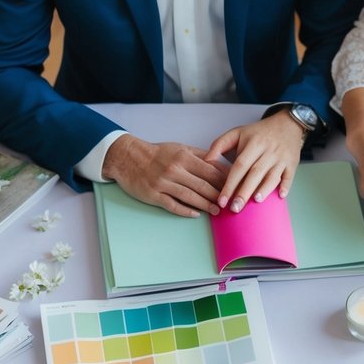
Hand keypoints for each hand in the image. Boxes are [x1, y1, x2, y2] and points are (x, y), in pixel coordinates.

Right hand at [102, 134, 226, 217]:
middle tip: (230, 203)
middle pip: (203, 185)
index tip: (236, 187)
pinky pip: (173, 205)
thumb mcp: (180, 148)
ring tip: (217, 211)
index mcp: (183, 157)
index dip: (225, 181)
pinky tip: (196, 214)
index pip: (210, 170)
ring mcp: (163, 183)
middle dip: (219, 196)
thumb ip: (201, 156)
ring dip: (206, 205)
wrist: (128, 157)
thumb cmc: (158, 153)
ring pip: (190, 196)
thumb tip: (222, 165)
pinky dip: (185, 211)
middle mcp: (174, 170)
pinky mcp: (153, 194)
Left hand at [204, 112, 303, 212]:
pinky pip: (289, 176)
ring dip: (264, 189)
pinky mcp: (292, 163)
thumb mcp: (237, 133)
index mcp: (253, 144)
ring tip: (255, 202)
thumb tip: (207, 161)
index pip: (239, 166)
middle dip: (244, 192)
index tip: (222, 200)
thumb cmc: (258, 132)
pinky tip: (280, 196)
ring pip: (272, 176)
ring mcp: (281, 158)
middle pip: (255, 173)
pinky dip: (285, 186)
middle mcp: (268, 151)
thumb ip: (219, 145)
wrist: (286, 124)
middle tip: (235, 209)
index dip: (230, 184)